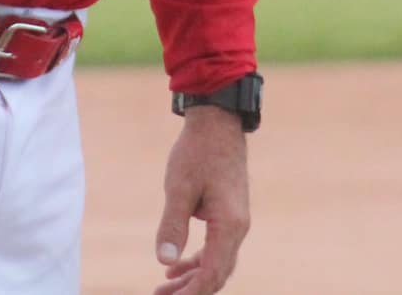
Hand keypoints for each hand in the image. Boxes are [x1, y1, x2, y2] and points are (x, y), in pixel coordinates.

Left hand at [153, 105, 250, 294]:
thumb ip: (172, 225)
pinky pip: (216, 248)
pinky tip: (174, 265)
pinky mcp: (230, 214)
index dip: (190, 292)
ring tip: (163, 286)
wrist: (218, 124)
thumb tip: (164, 260)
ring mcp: (236, 221)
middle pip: (217, 273)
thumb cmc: (198, 152)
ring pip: (217, 262)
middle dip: (190, 290)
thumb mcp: (179, 188)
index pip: (211, 273)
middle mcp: (238, 227)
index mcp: (229, 224)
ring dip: (192, 277)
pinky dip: (197, 260)